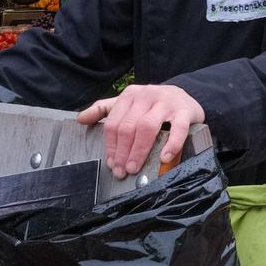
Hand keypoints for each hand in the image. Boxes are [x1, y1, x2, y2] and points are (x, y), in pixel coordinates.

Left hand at [80, 84, 204, 179]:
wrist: (185, 96)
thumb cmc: (153, 104)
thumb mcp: (128, 103)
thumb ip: (104, 110)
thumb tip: (81, 119)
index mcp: (131, 95)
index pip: (114, 122)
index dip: (110, 145)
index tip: (111, 163)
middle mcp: (147, 96)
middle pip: (128, 126)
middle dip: (122, 152)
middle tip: (121, 170)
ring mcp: (166, 103)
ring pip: (147, 127)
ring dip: (139, 151)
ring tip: (134, 167)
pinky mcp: (184, 111)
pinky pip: (177, 129)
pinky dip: (171, 145)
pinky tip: (164, 157)